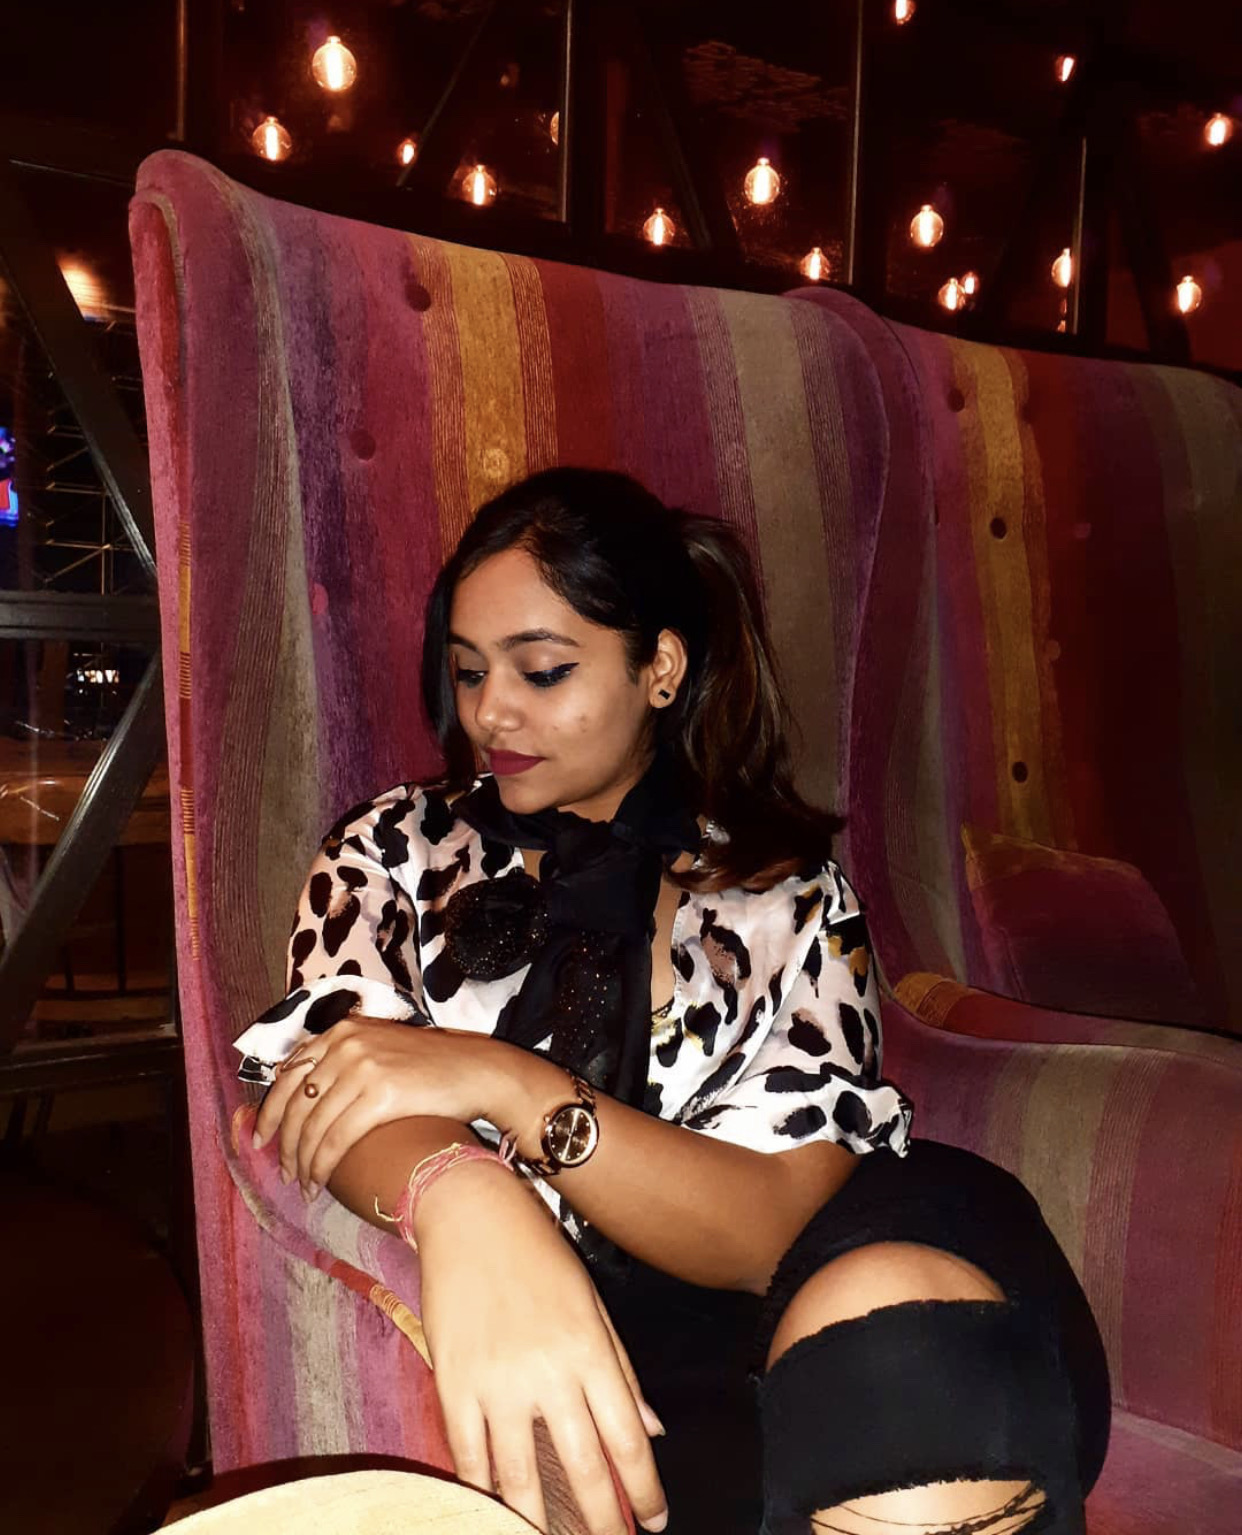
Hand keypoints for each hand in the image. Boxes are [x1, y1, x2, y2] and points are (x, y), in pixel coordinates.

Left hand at [252, 1015, 496, 1195]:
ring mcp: (363, 1068)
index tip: (260, 1137)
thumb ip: (346, 1062)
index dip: (270, 1109)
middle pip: (296, 1102)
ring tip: (303, 1185)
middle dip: (283, 1143)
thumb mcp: (381, 1049)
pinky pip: (336, 1140)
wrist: (478, 1071)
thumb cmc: (434, 1066)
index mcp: (343, 1032)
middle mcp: (347, 1045)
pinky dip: (321, 1167)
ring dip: (302, 1162)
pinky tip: (319, 1184)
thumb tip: (310, 1096)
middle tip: (282, 1171)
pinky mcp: (380, 1095)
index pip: (289, 1073)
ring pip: (313, 1126)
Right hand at [417, 1163, 668, 1534]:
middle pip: (582, 1469)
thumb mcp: (591, 1303)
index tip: (657, 1520)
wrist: (472, 1214)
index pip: (627, 1439)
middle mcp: (548, 1372)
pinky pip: (468, 1454)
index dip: (645, 1489)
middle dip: (603, 1521)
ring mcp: (497, 1381)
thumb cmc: (538, 1252)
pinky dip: (481, 1492)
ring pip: (521, 1477)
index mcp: (590, 1350)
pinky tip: (493, 1514)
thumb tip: (651, 1429)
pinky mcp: (453, 1382)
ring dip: (539, 1523)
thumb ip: (622, 1369)